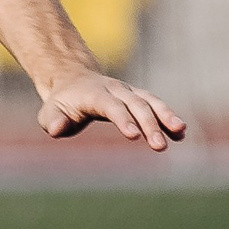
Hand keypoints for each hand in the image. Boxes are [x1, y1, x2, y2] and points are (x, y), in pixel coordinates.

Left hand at [36, 71, 185, 149]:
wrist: (72, 81)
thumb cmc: (60, 104)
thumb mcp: (49, 113)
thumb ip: (52, 121)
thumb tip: (56, 129)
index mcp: (93, 94)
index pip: (111, 106)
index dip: (123, 119)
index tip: (134, 136)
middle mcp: (115, 90)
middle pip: (136, 105)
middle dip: (149, 125)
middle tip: (160, 147)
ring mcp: (128, 92)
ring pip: (150, 102)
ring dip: (166, 117)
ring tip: (180, 133)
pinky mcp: (137, 97)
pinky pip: (156, 105)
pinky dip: (167, 117)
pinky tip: (180, 133)